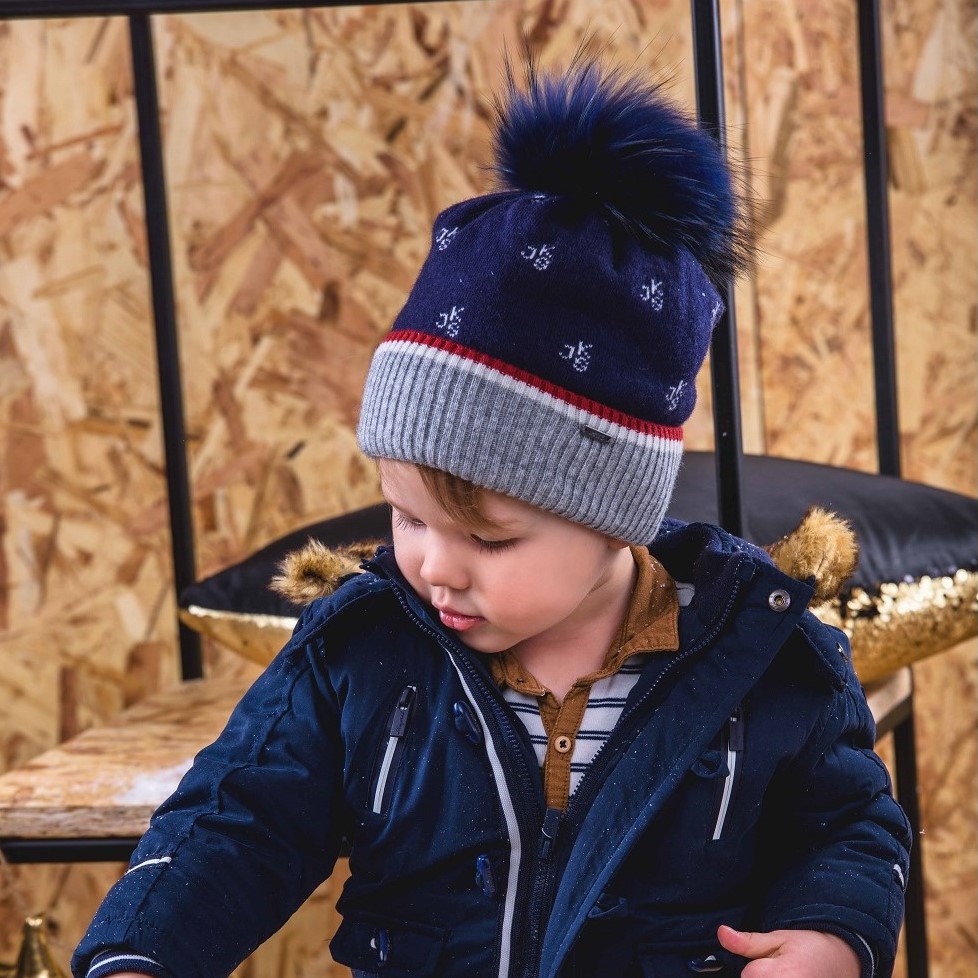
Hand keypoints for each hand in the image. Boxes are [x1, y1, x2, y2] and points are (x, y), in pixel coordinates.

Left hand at [717, 925, 860, 977]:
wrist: (842, 963)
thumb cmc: (809, 948)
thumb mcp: (779, 938)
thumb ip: (749, 942)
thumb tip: (722, 933)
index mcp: (785, 975)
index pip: (749, 975)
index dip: (756, 967)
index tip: (772, 961)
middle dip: (760, 976)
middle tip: (780, 971)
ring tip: (785, 974)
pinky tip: (786, 977)